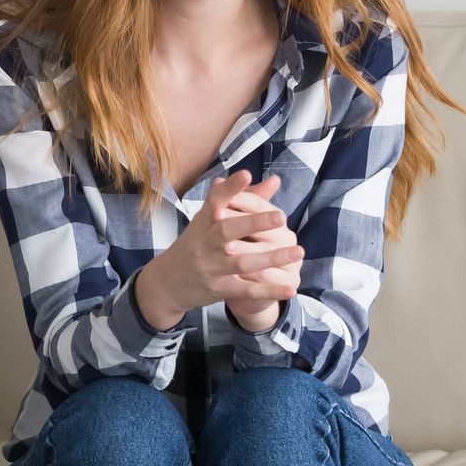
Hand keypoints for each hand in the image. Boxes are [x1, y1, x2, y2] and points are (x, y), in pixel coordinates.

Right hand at [133, 171, 303, 331]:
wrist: (167, 284)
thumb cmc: (197, 244)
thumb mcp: (211, 220)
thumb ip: (245, 200)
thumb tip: (275, 180)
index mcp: (205, 221)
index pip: (216, 200)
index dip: (231, 188)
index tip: (246, 174)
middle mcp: (206, 242)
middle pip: (228, 230)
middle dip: (254, 223)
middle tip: (281, 216)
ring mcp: (212, 267)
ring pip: (242, 261)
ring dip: (271, 258)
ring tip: (297, 251)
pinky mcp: (219, 289)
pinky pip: (246, 290)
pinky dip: (268, 290)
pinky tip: (290, 288)